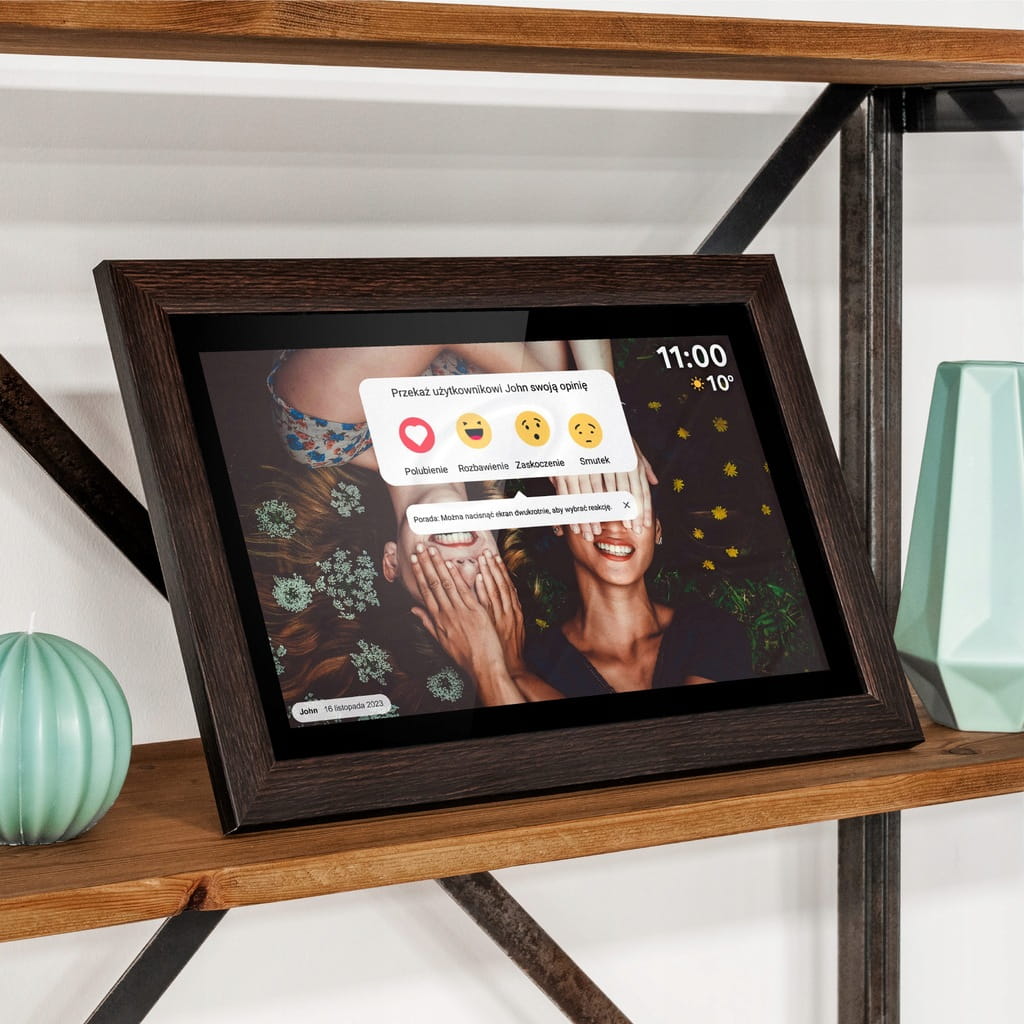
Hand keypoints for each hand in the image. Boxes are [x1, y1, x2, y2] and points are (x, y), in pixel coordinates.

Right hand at [408, 544, 523, 705]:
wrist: (483, 665)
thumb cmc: (464, 655)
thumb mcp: (441, 640)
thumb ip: (428, 623)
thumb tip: (414, 611)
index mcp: (438, 619)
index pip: (425, 591)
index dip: (419, 574)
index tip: (414, 560)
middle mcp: (446, 613)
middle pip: (433, 584)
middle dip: (426, 564)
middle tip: (419, 547)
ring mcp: (460, 611)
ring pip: (446, 584)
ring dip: (438, 565)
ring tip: (432, 549)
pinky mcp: (475, 611)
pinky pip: (464, 591)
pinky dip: (457, 577)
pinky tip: (451, 564)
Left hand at [475, 550, 527, 675]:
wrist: (507, 666)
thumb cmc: (508, 647)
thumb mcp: (514, 626)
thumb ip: (509, 608)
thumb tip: (504, 594)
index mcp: (514, 610)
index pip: (506, 585)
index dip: (500, 570)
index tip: (494, 556)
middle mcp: (508, 611)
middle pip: (501, 584)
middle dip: (493, 566)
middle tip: (487, 550)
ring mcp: (499, 617)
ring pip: (494, 590)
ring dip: (488, 572)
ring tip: (482, 557)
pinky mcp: (491, 624)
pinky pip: (487, 604)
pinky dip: (483, 590)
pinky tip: (478, 578)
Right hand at [551, 436, 657, 539]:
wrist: (577, 412)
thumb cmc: (606, 430)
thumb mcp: (628, 442)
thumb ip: (642, 463)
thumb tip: (655, 481)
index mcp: (623, 457)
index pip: (636, 488)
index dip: (640, 509)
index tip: (642, 526)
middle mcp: (606, 461)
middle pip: (617, 495)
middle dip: (622, 517)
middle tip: (627, 533)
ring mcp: (585, 464)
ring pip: (592, 498)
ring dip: (593, 519)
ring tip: (594, 535)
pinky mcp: (565, 467)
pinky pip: (570, 494)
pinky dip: (573, 510)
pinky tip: (576, 524)